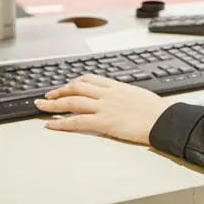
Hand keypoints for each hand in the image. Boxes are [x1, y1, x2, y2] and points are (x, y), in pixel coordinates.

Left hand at [35, 75, 172, 144]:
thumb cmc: (156, 111)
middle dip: (59, 91)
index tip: (66, 86)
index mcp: (116, 86)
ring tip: (41, 106)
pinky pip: (76, 121)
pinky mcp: (104, 122)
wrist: (163, 119)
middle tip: (47, 96)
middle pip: (76, 88)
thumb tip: (121, 99)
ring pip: (72, 102)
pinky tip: (50, 125)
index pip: (89, 79)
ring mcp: (104, 107)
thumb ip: (125, 96)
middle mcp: (107, 94)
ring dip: (53, 104)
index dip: (74, 82)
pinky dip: (60, 123)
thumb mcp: (139, 95)